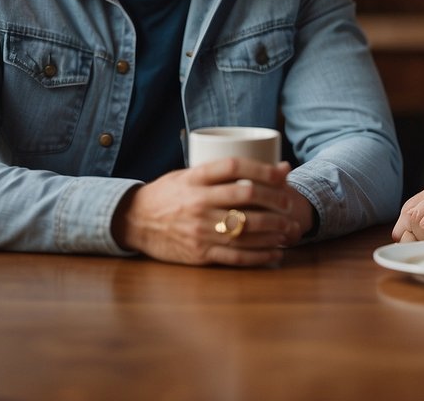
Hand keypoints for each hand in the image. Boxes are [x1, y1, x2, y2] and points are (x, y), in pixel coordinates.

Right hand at [113, 159, 307, 266]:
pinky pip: (236, 255)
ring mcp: (199, 229)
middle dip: (275, 200)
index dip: (263, 169)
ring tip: (289, 230)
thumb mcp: (189, 175)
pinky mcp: (199, 253)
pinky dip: (260, 256)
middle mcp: (198, 202)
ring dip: (274, 230)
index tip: (283, 172)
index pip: (235, 167)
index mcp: (195, 178)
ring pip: (246, 228)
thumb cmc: (168, 194)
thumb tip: (277, 167)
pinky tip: (275, 254)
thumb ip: (224, 171)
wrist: (134, 221)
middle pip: (246, 197)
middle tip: (288, 205)